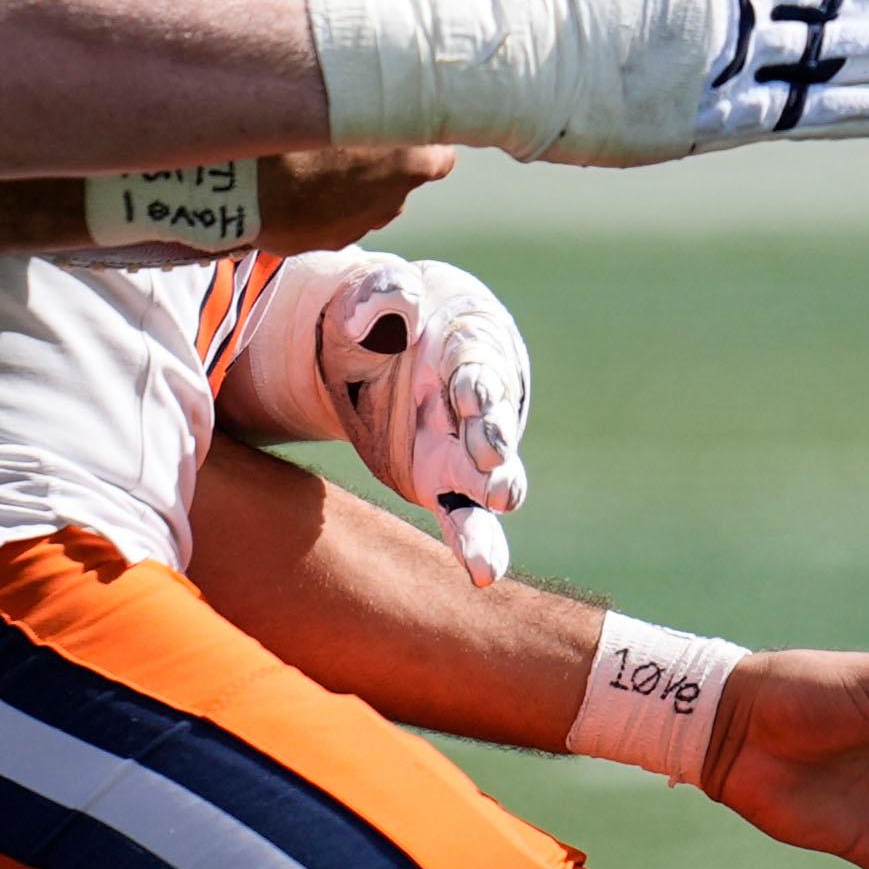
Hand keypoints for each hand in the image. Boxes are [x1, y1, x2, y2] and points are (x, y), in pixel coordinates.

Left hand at [232, 251, 529, 585]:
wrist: (375, 342)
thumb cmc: (383, 313)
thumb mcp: (372, 295)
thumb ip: (381, 295)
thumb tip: (387, 303)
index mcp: (464, 349)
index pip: (476, 364)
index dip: (475, 378)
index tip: (471, 391)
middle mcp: (474, 404)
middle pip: (493, 422)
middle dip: (494, 435)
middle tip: (490, 451)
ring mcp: (462, 448)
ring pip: (490, 474)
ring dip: (494, 485)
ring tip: (496, 500)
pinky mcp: (442, 483)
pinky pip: (464, 516)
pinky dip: (476, 542)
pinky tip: (484, 573)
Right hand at [255, 0, 458, 251]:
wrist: (217, 187)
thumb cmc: (270, 107)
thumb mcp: (298, 23)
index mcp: (419, 142)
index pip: (440, 117)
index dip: (412, 99)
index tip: (383, 86)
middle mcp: (400, 189)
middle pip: (408, 158)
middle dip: (380, 138)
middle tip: (339, 113)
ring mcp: (357, 221)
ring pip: (365, 189)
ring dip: (343, 171)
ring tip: (303, 144)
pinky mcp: (314, 242)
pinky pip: (324, 213)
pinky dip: (308, 196)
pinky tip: (279, 174)